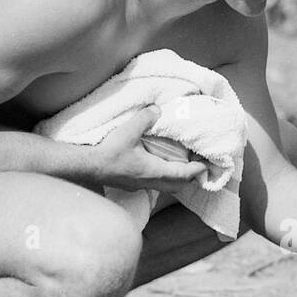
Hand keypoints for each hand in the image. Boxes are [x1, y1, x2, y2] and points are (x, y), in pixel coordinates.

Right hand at [91, 105, 208, 192]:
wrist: (89, 167)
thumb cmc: (109, 152)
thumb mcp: (129, 131)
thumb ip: (145, 119)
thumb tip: (157, 109)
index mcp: (155, 171)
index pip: (184, 174)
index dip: (197, 170)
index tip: (206, 164)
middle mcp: (151, 182)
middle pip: (178, 185)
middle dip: (190, 177)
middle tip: (197, 166)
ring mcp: (141, 185)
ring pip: (166, 187)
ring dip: (176, 178)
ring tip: (181, 166)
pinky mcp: (133, 185)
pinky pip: (155, 185)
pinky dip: (163, 178)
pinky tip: (158, 168)